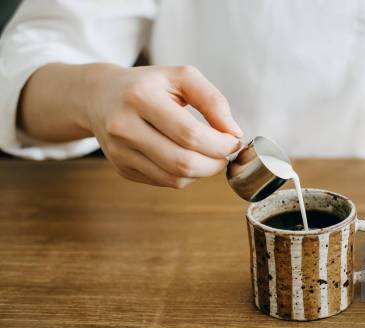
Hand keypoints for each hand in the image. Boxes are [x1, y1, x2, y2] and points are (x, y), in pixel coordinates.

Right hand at [83, 64, 241, 187]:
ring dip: (203, 172)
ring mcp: (120, 151)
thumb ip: (212, 100)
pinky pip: (165, 182)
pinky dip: (185, 175)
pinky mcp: (121, 168)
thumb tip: (233, 132)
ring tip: (210, 156)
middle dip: (215, 163)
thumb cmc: (148, 85)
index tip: (232, 140)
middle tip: (225, 153)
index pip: (190, 134)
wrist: (100, 96)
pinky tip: (188, 158)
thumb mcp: (181, 77)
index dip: (219, 144)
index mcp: (140, 97)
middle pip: (183, 162)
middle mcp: (124, 126)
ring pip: (175, 178)